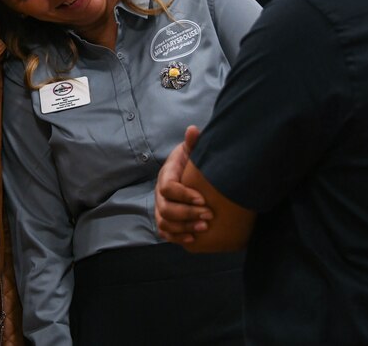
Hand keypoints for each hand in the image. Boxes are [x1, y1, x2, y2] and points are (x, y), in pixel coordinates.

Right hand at [155, 126, 210, 244]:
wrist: (185, 172)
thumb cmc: (190, 162)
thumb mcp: (191, 151)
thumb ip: (193, 142)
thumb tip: (193, 129)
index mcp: (166, 175)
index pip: (168, 188)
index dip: (184, 195)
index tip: (203, 199)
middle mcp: (159, 193)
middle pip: (166, 208)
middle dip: (188, 214)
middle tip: (209, 216)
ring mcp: (160, 207)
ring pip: (165, 222)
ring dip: (184, 227)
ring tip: (204, 228)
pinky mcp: (164, 219)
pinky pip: (165, 232)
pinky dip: (177, 237)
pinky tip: (193, 238)